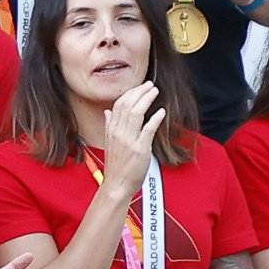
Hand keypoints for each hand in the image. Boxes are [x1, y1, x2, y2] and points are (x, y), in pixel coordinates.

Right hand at [97, 78, 164, 192]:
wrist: (116, 184)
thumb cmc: (116, 166)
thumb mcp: (109, 142)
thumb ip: (109, 126)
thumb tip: (108, 112)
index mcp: (111, 130)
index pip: (118, 105)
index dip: (130, 94)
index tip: (139, 88)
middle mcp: (118, 133)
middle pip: (128, 105)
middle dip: (139, 92)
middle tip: (149, 85)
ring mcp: (129, 140)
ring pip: (136, 113)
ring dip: (147, 100)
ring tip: (154, 91)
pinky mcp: (140, 148)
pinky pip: (148, 129)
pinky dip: (155, 118)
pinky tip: (161, 111)